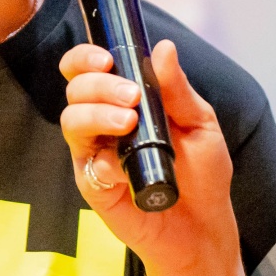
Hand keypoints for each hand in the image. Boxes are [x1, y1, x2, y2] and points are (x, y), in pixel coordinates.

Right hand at [60, 38, 240, 275]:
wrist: (203, 227)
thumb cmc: (203, 175)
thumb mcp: (200, 124)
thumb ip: (177, 89)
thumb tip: (163, 48)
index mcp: (126, 100)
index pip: (89, 69)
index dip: (86, 58)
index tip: (107, 58)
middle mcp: (103, 121)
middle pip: (75, 88)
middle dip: (98, 84)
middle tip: (130, 95)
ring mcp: (95, 153)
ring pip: (71, 120)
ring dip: (95, 113)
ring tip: (128, 121)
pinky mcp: (93, 184)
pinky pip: (86, 163)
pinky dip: (104, 159)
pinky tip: (124, 166)